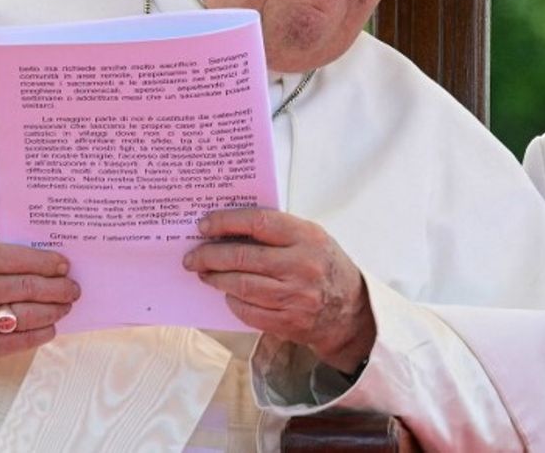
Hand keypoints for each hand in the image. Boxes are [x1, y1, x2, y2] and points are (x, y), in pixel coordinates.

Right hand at [0, 243, 79, 379]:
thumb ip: (6, 260)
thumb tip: (55, 264)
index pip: (12, 257)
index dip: (44, 261)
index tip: (64, 265)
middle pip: (25, 287)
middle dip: (57, 288)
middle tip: (72, 288)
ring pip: (27, 314)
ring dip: (54, 310)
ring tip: (65, 306)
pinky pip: (20, 340)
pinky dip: (41, 333)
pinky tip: (50, 326)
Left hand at [183, 208, 375, 372]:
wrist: (351, 311)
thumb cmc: (325, 266)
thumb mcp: (312, 238)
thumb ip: (278, 231)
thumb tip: (230, 227)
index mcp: (307, 237)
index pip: (259, 222)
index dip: (227, 222)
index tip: (205, 225)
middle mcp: (301, 266)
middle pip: (243, 257)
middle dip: (210, 256)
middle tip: (192, 256)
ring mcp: (295, 296)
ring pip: (241, 286)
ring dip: (216, 279)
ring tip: (204, 273)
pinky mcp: (288, 322)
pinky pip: (248, 311)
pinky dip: (232, 301)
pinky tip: (227, 293)